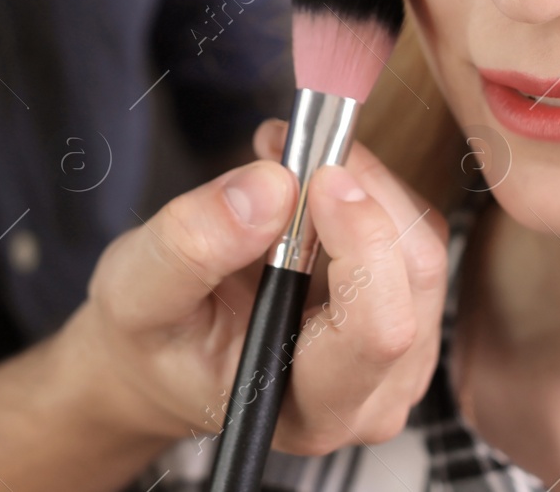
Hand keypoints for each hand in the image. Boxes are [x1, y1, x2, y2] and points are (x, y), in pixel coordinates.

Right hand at [61, 119, 449, 456]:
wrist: (164, 353)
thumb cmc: (154, 338)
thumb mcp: (137, 291)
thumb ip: (193, 245)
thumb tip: (273, 186)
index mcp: (310, 411)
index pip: (376, 331)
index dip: (362, 243)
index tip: (318, 176)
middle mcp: (370, 396)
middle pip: (413, 277)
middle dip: (359, 191)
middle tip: (288, 147)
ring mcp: (397, 357)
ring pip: (422, 246)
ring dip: (363, 182)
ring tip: (286, 162)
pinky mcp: (405, 310)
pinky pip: (415, 233)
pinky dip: (368, 189)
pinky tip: (311, 184)